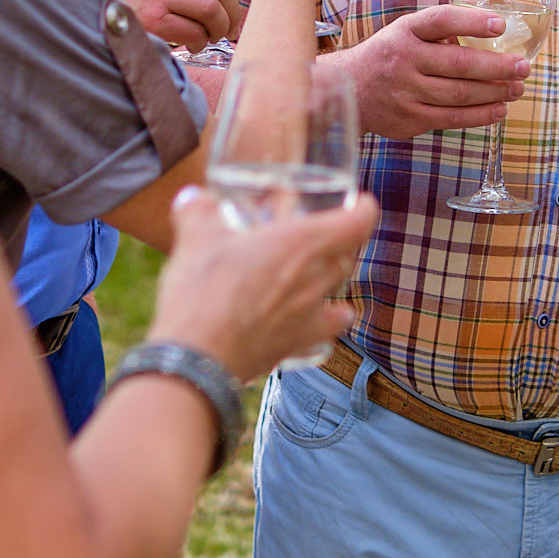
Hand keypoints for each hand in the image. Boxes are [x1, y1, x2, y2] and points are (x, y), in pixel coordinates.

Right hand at [107, 0, 244, 52]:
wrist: (92, 17)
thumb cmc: (131, 1)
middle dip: (232, 14)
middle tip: (228, 28)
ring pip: (213, 9)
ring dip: (220, 29)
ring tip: (211, 36)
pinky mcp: (153, 20)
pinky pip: (195, 32)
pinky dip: (201, 43)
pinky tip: (192, 44)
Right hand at [148, 186, 376, 382]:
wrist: (197, 358)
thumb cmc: (202, 291)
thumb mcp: (194, 237)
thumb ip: (197, 210)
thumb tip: (194, 199)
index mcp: (301, 242)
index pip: (357, 222)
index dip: (364, 210)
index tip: (361, 204)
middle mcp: (315, 277)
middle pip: (347, 255)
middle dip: (339, 242)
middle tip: (319, 233)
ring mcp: (311, 314)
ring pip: (340, 289)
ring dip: (330, 276)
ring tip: (313, 271)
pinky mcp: (299, 344)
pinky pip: (329, 328)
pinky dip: (328, 319)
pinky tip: (314, 316)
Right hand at [327, 4, 526, 139]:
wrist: (350, 90)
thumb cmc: (389, 56)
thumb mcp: (405, 32)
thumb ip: (440, 32)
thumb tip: (491, 32)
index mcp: (406, 31)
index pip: (441, 20)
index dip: (472, 22)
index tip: (501, 25)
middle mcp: (404, 60)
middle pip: (459, 63)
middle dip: (498, 66)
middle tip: (523, 66)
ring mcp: (406, 92)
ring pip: (460, 94)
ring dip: (495, 93)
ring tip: (517, 89)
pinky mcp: (410, 119)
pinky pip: (452, 118)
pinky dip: (480, 115)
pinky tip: (498, 110)